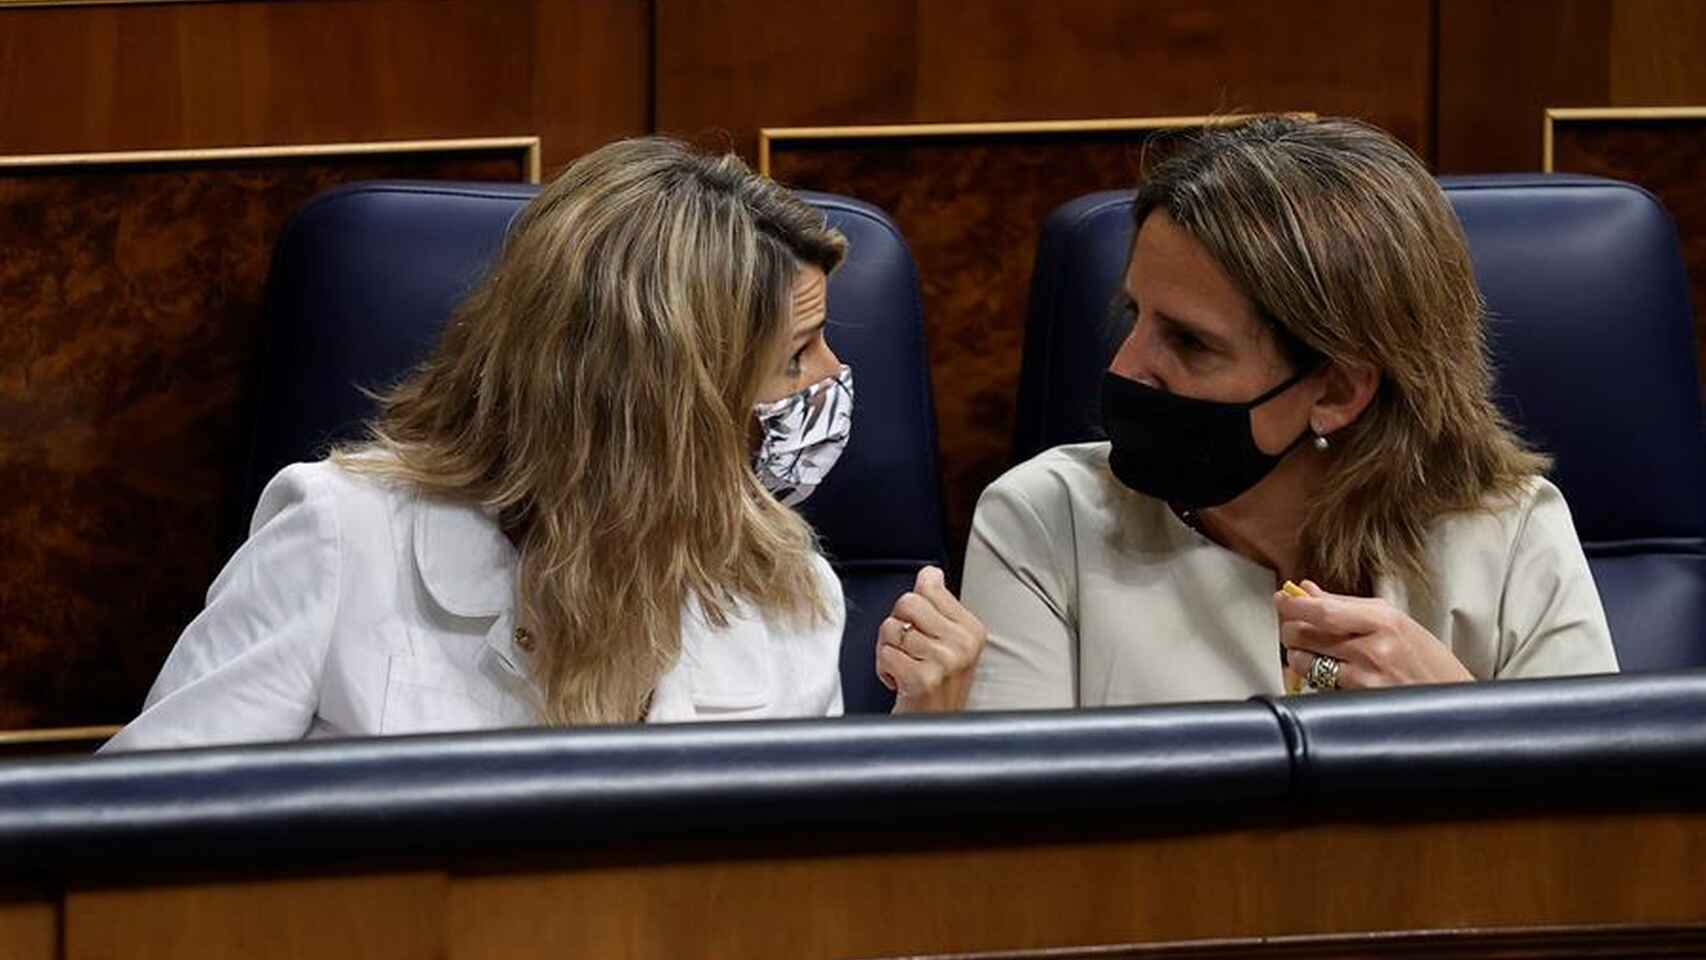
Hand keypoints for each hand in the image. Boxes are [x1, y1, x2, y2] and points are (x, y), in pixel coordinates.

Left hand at [878, 565, 987, 712]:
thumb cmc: (936, 686)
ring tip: (905, 669)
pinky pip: (886, 653)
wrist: (934, 732)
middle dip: (896, 625)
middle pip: (907, 602)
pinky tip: (900, 683)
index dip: (911, 609)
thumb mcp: (947, 642)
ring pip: (891, 628)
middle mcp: (964, 643)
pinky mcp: (924, 679)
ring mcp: (945, 662)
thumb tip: (930, 572)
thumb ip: (937, 604)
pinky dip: (884, 668)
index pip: (927, 587)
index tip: (921, 633)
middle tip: (907, 651)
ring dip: (888, 651)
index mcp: (972, 628)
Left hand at [1275, 580, 1473, 688]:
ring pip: (1306, 661)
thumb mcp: (1395, 623)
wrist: (1457, 703)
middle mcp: (1374, 646)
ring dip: (1299, 657)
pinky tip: (1330, 677)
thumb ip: (1347, 606)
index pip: (1322, 609)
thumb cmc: (1427, 661)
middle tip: (1295, 630)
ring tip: (1315, 655)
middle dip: (1291, 630)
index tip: (1281, 599)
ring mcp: (1367, 676)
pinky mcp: (1362, 701)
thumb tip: (1306, 589)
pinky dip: (1315, 679)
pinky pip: (1319, 685)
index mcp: (1384, 619)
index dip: (1293, 605)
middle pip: (1306, 633)